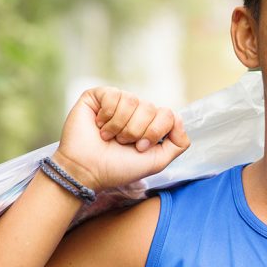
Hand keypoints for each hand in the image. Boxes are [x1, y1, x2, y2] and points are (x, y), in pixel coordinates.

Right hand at [53, 87, 190, 190]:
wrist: (87, 171)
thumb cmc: (119, 167)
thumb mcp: (158, 161)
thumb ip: (178, 143)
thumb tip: (179, 118)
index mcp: (151, 123)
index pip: (168, 115)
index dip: (154, 133)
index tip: (139, 148)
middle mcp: (137, 110)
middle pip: (151, 108)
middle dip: (136, 131)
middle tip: (121, 143)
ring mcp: (118, 101)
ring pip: (133, 100)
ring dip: (120, 126)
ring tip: (109, 137)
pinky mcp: (98, 96)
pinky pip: (114, 95)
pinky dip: (107, 116)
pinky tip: (99, 125)